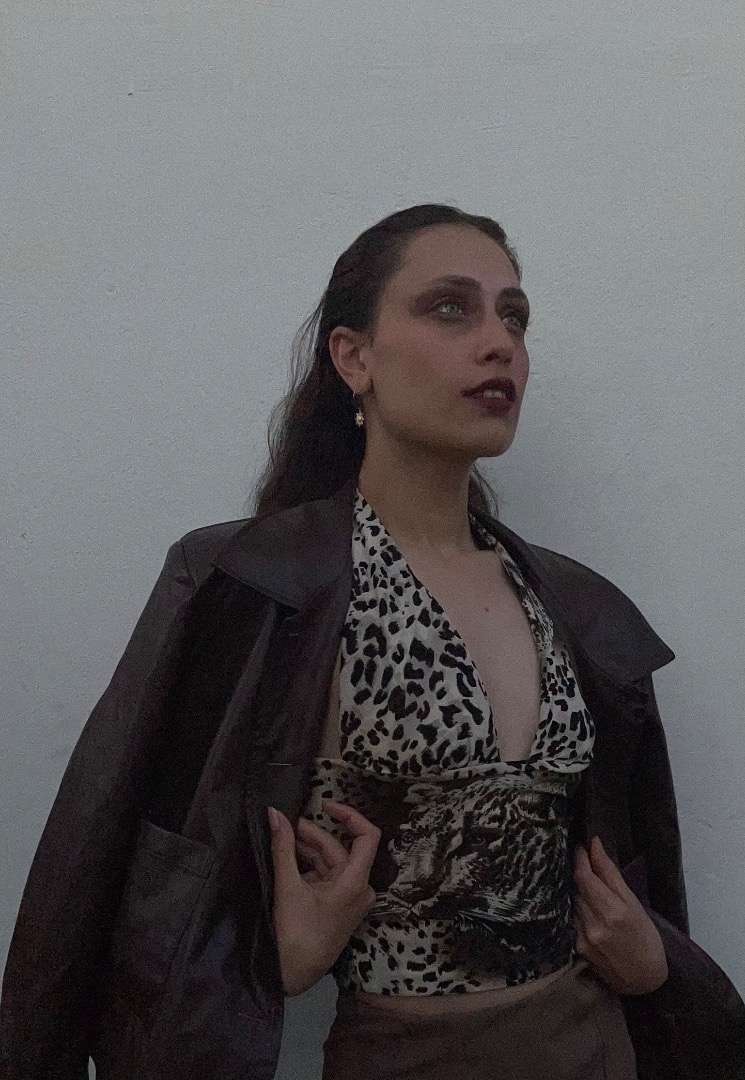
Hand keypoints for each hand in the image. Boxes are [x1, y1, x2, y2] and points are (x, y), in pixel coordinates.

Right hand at [267, 799, 380, 996]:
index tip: (324, 805)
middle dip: (312, 834)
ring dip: (307, 850)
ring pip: (330, 863)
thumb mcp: (287, 886)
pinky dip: (308, 866)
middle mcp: (359, 889)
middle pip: (339, 849)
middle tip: (284, 824)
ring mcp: (348, 900)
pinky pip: (325, 877)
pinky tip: (287, 858)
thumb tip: (274, 813)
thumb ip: (282, 846)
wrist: (291, 977)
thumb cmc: (295, 934)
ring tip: (281, 838)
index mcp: (356, 882)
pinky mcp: (336, 907)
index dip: (349, 815)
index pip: (367, 836)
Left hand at [573, 836, 667, 995]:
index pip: (583, 876)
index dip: (579, 858)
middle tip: (586, 864)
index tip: (580, 846)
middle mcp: (594, 924)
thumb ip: (611, 875)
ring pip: (573, 903)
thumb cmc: (646, 939)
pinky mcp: (577, 948)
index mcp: (612, 911)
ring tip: (590, 890)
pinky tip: (588, 912)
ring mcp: (583, 938)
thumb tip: (594, 845)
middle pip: (575, 888)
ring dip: (578, 893)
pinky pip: (572, 920)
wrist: (645, 981)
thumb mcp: (635, 904)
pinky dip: (578, 911)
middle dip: (579, 874)